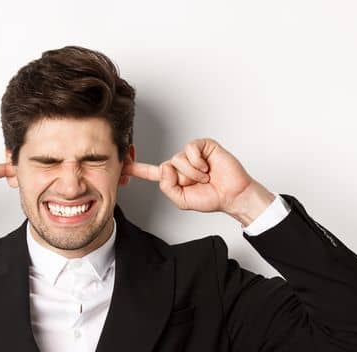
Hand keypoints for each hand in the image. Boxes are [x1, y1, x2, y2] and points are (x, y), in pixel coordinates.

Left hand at [128, 138, 274, 223]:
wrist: (233, 195)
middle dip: (183, 179)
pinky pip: (190, 149)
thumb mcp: (183, 201)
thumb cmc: (212, 198)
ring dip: (193, 172)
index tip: (122, 166)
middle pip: (167, 166)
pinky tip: (207, 167)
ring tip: (206, 176)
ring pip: (178, 158)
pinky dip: (198, 161)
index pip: (151, 172)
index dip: (136, 169)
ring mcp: (192, 154)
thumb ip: (168, 188)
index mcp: (174, 177)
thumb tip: (166, 167)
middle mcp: (181, 163)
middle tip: (198, 183)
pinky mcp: (203, 146)